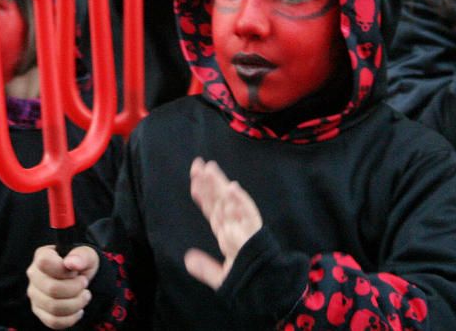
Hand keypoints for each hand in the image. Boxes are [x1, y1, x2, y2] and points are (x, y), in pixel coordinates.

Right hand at [27, 244, 98, 328]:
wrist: (81, 276)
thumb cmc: (82, 262)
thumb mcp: (87, 254)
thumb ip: (81, 256)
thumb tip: (71, 263)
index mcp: (42, 255)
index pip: (44, 263)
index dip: (64, 271)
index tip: (75, 272)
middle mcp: (34, 275)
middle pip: (52, 289)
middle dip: (75, 288)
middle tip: (84, 283)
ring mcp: (34, 294)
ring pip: (54, 307)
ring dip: (76, 304)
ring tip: (84, 295)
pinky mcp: (39, 310)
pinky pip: (53, 321)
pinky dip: (71, 318)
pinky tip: (78, 310)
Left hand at [183, 157, 262, 290]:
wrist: (267, 292)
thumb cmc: (249, 284)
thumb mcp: (222, 279)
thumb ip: (206, 268)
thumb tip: (188, 258)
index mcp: (228, 235)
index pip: (212, 211)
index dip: (202, 195)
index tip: (193, 180)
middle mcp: (235, 228)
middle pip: (219, 201)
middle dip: (208, 182)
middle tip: (197, 164)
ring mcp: (245, 229)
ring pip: (231, 203)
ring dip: (220, 185)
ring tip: (210, 169)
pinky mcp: (256, 234)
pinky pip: (249, 215)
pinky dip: (241, 201)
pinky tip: (232, 189)